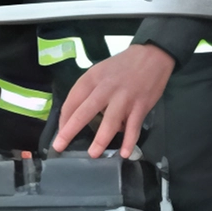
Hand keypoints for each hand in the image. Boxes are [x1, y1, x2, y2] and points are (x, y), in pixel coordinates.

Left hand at [52, 44, 174, 158]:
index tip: (60, 132)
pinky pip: (133, 127)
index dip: (64, 118)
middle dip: (70, 130)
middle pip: (85, 112)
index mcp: (92, 78)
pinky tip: (125, 153)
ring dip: (100, 140)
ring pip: (110, 122)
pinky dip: (130, 141)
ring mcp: (124, 98)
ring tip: (93, 154)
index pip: (72, 100)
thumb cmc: (122, 65)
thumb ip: (89, 90)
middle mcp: (106, 88)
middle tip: (60, 145)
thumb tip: (78, 114)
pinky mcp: (141, 106)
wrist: (152, 56)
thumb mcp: (99, 70)